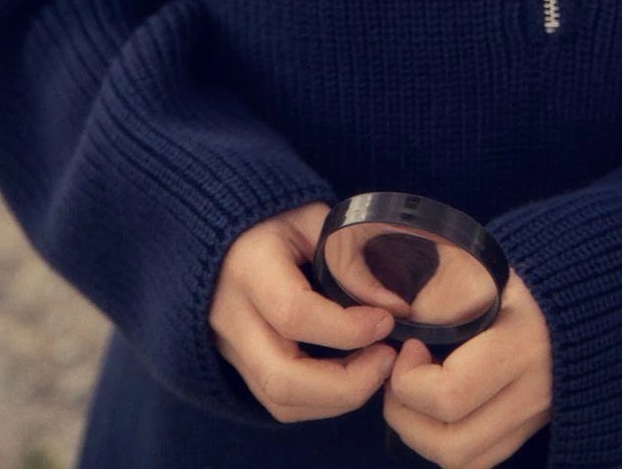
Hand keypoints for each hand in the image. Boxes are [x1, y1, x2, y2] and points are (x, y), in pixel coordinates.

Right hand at [209, 201, 403, 421]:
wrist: (227, 236)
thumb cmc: (278, 220)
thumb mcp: (314, 219)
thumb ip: (350, 257)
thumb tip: (394, 305)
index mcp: (249, 265)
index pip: (294, 314)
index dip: (347, 328)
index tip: (386, 320)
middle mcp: (231, 315)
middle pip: (282, 378)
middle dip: (346, 384)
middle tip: (388, 360)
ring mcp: (230, 347)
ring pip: (280, 401)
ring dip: (337, 398)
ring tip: (376, 368)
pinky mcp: (239, 367)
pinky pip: (278, 402)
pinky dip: (321, 401)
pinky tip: (352, 375)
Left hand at [383, 266, 552, 468]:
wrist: (579, 299)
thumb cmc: (521, 280)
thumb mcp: (484, 269)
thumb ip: (443, 290)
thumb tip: (402, 318)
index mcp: (521, 346)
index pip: (450, 395)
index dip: (410, 378)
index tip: (409, 345)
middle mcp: (530, 395)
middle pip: (452, 445)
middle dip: (405, 417)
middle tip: (400, 377)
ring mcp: (530, 421)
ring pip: (462, 461)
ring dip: (421, 435)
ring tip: (413, 393)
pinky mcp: (525, 432)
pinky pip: (477, 459)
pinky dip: (445, 441)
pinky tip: (436, 406)